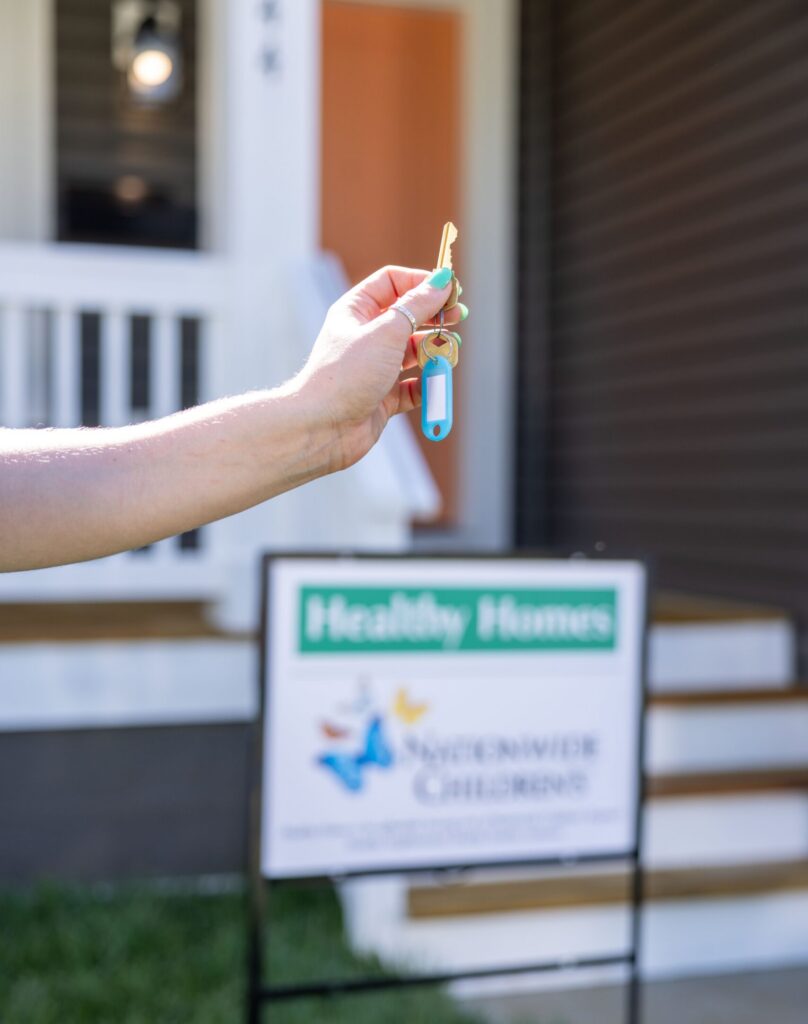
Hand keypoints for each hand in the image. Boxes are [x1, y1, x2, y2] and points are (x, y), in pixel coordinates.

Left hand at [297, 265, 467, 469]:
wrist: (321, 428)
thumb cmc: (346, 374)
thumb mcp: (387, 332)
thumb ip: (418, 306)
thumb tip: (442, 281)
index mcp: (356, 311)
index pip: (392, 283)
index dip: (421, 283)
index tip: (449, 290)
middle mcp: (365, 337)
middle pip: (408, 317)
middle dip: (434, 317)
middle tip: (458, 318)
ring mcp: (374, 368)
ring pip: (414, 353)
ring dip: (434, 352)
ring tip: (450, 354)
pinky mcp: (383, 397)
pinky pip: (413, 387)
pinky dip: (427, 385)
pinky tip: (435, 384)